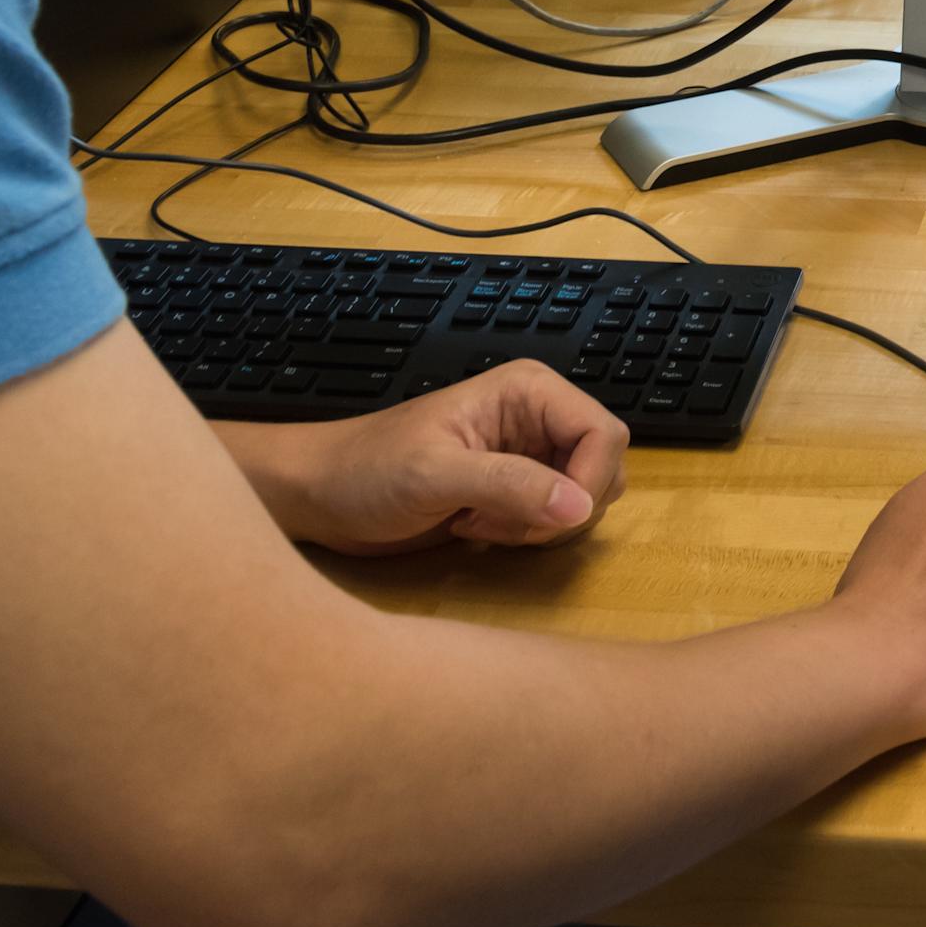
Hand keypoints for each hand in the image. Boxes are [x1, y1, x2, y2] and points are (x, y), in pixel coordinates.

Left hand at [244, 362, 630, 556]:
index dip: (590, 482)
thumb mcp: (435, 475)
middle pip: (605, 466)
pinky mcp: (516, 488)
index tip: (548, 521)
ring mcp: (530, 454)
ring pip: (585, 497)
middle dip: (564, 507)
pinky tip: (474, 528)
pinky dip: (526, 535)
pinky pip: (556, 517)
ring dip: (542, 525)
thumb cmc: (367, 471)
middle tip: (502, 521)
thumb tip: (581, 509)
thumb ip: (511, 486)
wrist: (320, 495)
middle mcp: (540, 417)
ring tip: (480, 522)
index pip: (605, 433)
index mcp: (530, 391)